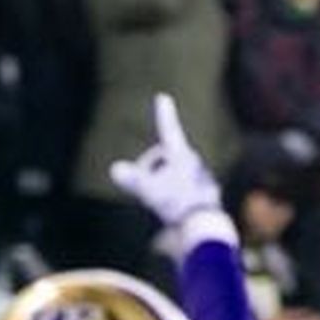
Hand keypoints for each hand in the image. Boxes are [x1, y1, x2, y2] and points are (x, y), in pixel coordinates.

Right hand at [107, 95, 223, 231]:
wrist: (205, 222)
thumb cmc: (178, 203)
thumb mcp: (150, 189)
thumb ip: (133, 178)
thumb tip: (115, 169)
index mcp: (179, 154)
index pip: (167, 129)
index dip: (163, 114)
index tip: (163, 97)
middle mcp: (191, 160)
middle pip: (161, 158)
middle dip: (150, 169)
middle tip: (148, 191)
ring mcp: (197, 174)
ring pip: (169, 173)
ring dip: (160, 183)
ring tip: (164, 203)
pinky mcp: (201, 190)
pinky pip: (178, 187)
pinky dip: (170, 196)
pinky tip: (174, 210)